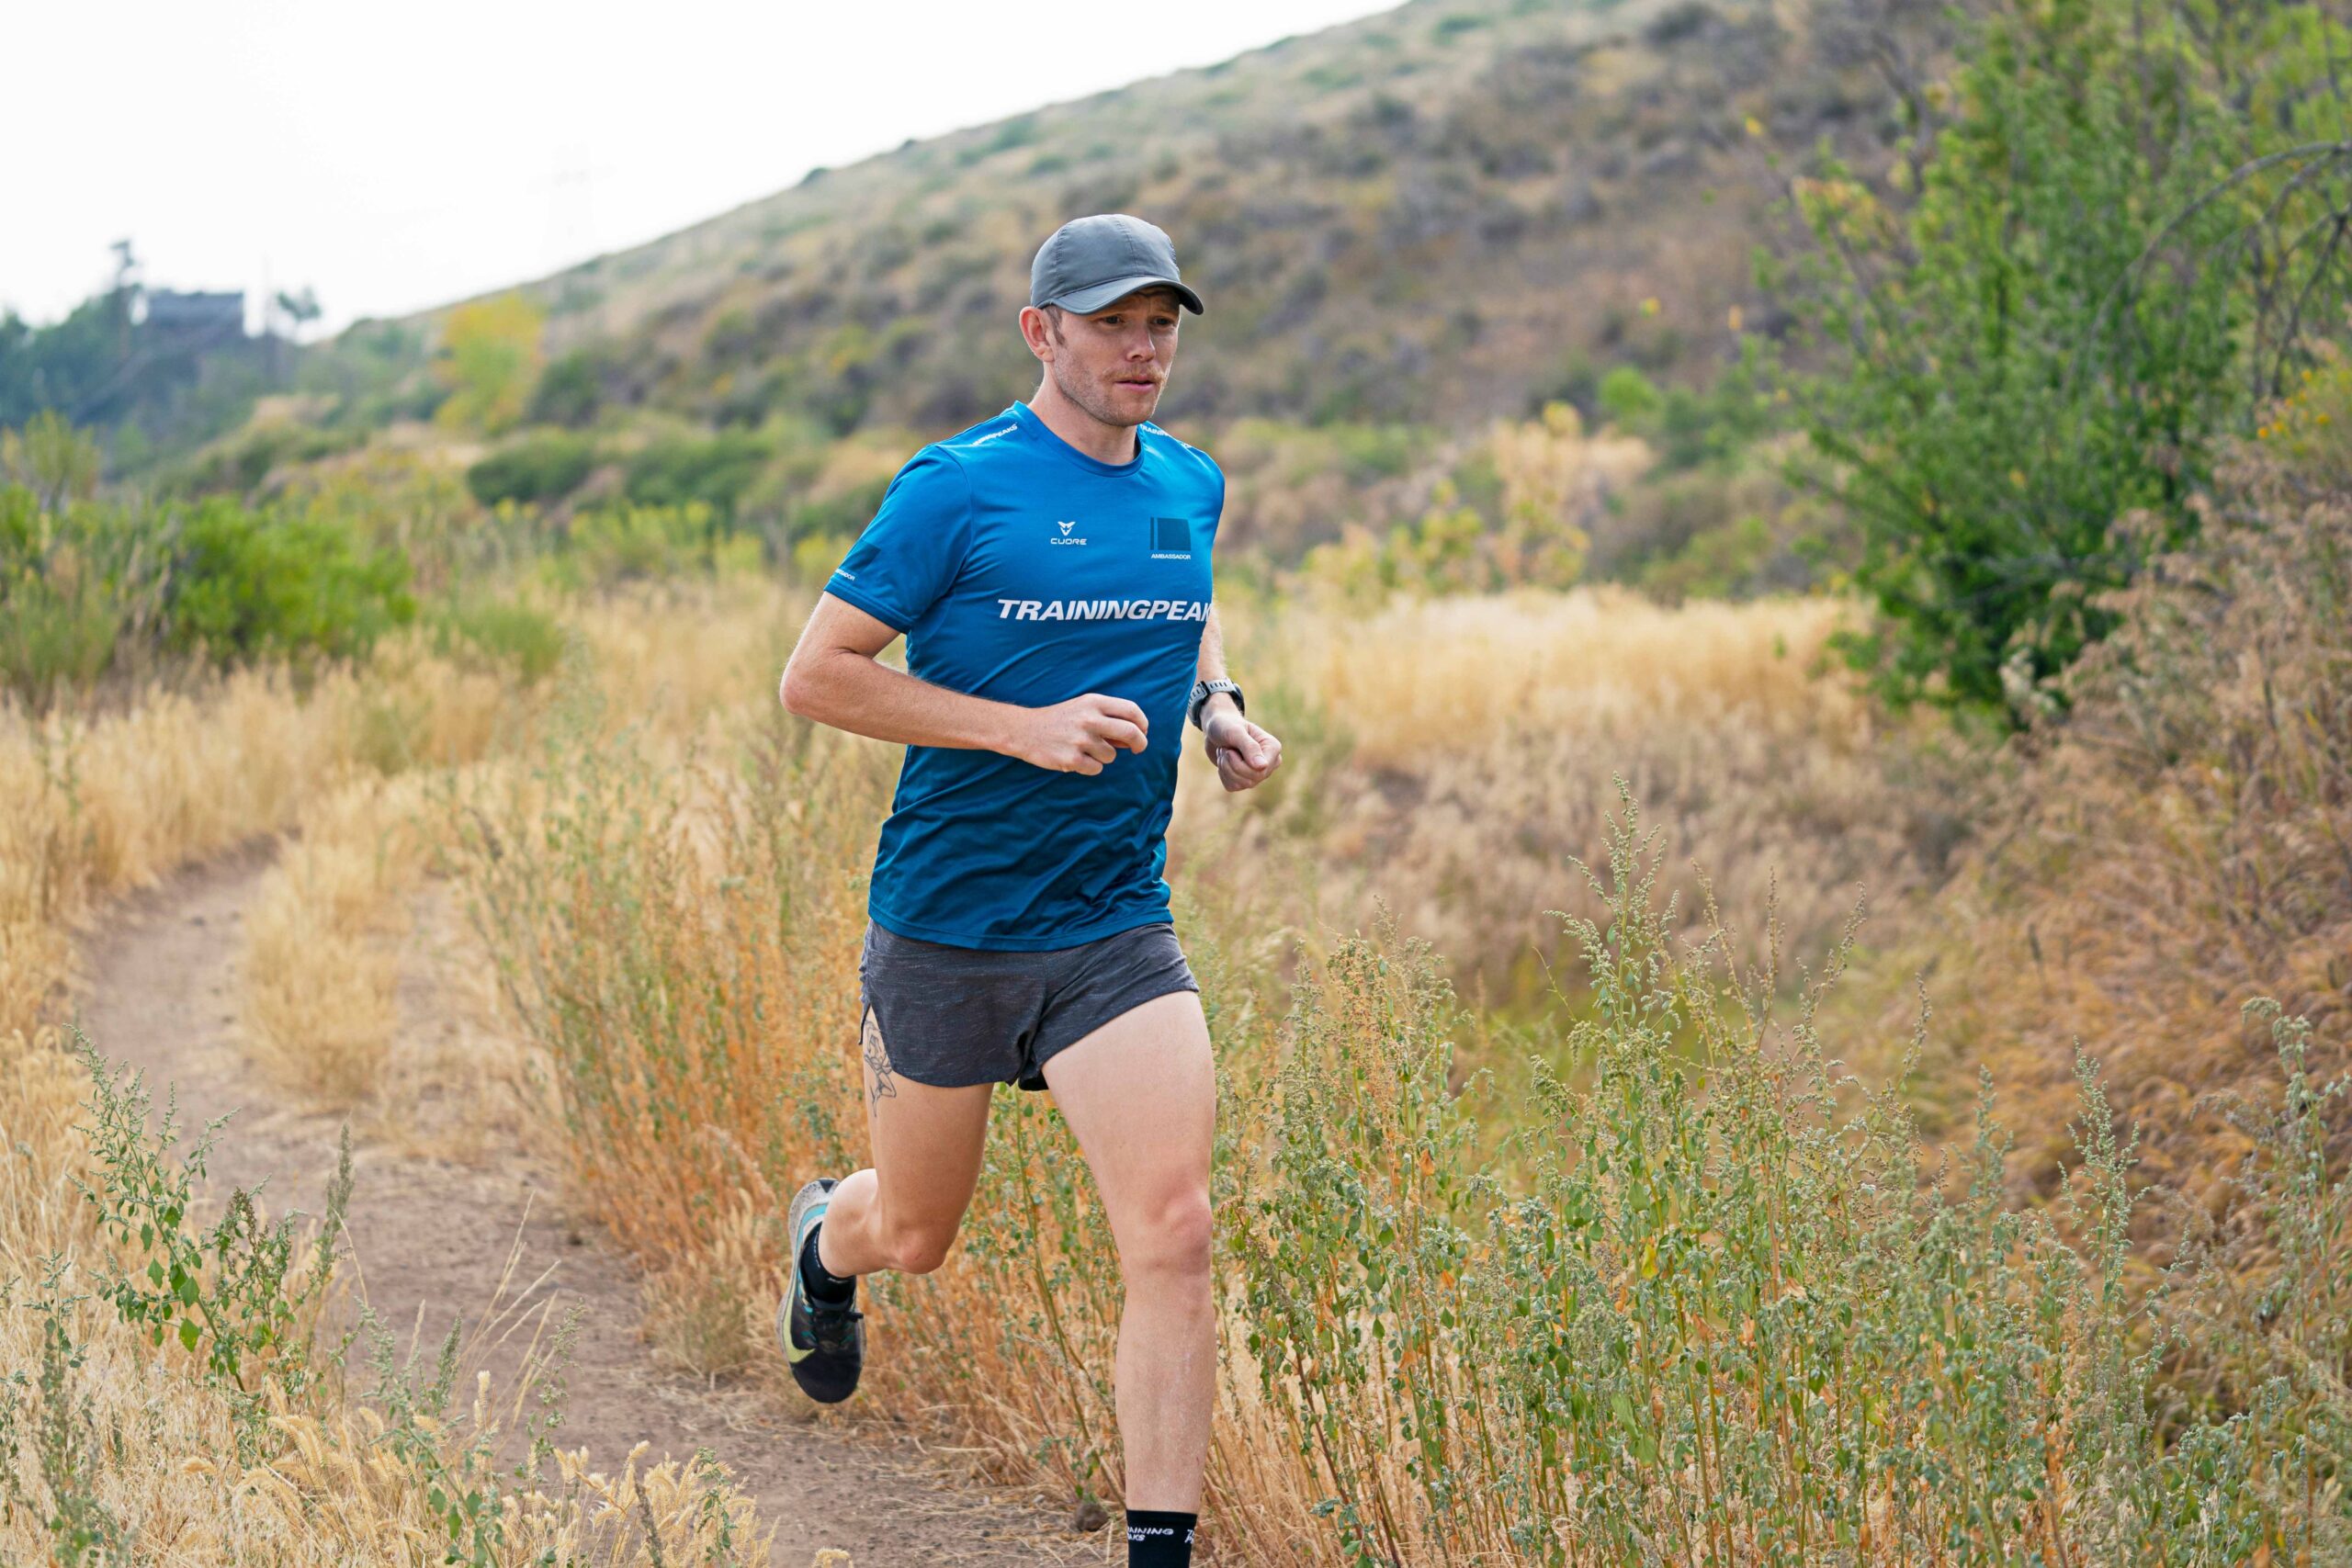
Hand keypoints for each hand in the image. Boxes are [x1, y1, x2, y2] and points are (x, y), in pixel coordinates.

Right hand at [1014, 693, 1148, 774]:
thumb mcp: (1083, 708)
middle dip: (1140, 743)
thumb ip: (1108, 718)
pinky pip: (1097, 769)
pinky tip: (1076, 758)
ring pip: (1112, 755)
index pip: (1131, 710)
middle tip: (1138, 749)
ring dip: (1104, 756)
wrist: (1025, 730)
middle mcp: (1089, 719)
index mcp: (1094, 702)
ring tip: (1085, 749)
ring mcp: (1081, 740)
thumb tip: (1135, 736)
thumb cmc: (1059, 719)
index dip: (1142, 723)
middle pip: (1131, 733)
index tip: (1142, 732)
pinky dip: (1090, 767)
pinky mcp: (1072, 759)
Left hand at [1203, 707, 1281, 790]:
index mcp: (1273, 748)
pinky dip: (1223, 774)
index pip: (1261, 770)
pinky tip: (1224, 761)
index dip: (1240, 764)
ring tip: (1224, 753)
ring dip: (1225, 768)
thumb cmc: (1226, 725)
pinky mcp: (1244, 779)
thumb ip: (1250, 747)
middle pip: (1251, 780)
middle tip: (1225, 750)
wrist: (1215, 728)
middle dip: (1231, 765)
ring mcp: (1257, 773)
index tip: (1230, 750)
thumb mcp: (1235, 732)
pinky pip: (1232, 787)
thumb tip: (1263, 767)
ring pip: (1241, 784)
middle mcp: (1269, 762)